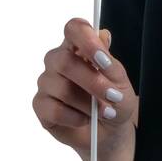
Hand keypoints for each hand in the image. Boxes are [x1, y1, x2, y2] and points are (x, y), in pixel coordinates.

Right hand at [33, 18, 138, 157]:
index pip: (74, 29)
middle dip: (92, 82)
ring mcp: (47, 82)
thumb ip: (109, 61)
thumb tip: (103, 35)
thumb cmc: (114, 101)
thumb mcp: (120, 82)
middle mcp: (58, 61)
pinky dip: (75, 117)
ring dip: (88, 104)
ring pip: (61, 88)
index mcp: (78, 48)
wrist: (109, 131)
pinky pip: (54, 109)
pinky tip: (85, 119)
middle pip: (63, 60)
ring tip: (102, 113)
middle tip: (112, 96)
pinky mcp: (41, 105)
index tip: (102, 59)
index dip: (86, 40)